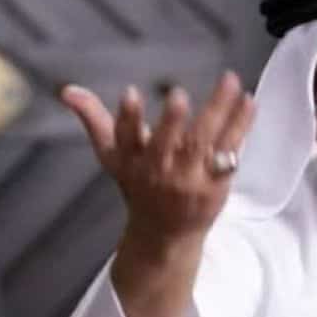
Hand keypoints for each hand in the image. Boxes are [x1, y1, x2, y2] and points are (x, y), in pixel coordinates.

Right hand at [60, 72, 255, 246]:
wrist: (165, 236)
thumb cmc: (138, 186)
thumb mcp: (112, 156)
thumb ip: (93, 119)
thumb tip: (66, 90)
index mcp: (133, 162)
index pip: (126, 138)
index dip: (128, 117)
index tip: (131, 92)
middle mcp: (160, 172)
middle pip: (166, 145)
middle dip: (171, 121)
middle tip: (177, 95)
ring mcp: (190, 180)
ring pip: (205, 142)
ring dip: (219, 111)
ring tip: (230, 80)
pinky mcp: (216, 185)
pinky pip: (231, 151)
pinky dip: (241, 126)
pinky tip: (249, 102)